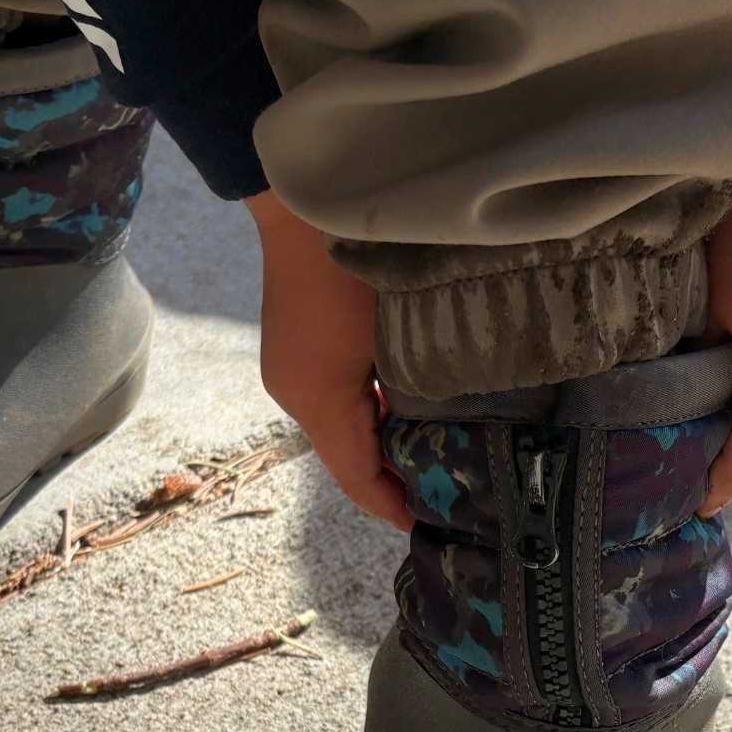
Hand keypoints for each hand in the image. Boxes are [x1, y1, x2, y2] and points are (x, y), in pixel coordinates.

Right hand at [243, 191, 414, 531]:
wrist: (307, 208)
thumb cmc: (356, 271)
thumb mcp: (394, 339)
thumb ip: (413, 394)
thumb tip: (440, 430)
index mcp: (318, 402)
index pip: (356, 477)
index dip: (390, 505)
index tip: (427, 524)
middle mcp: (296, 395)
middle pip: (346, 457)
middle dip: (390, 479)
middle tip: (442, 494)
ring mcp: (290, 371)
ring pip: (341, 428)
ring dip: (380, 444)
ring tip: (428, 459)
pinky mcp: (294, 350)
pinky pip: (333, 400)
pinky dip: (367, 415)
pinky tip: (402, 412)